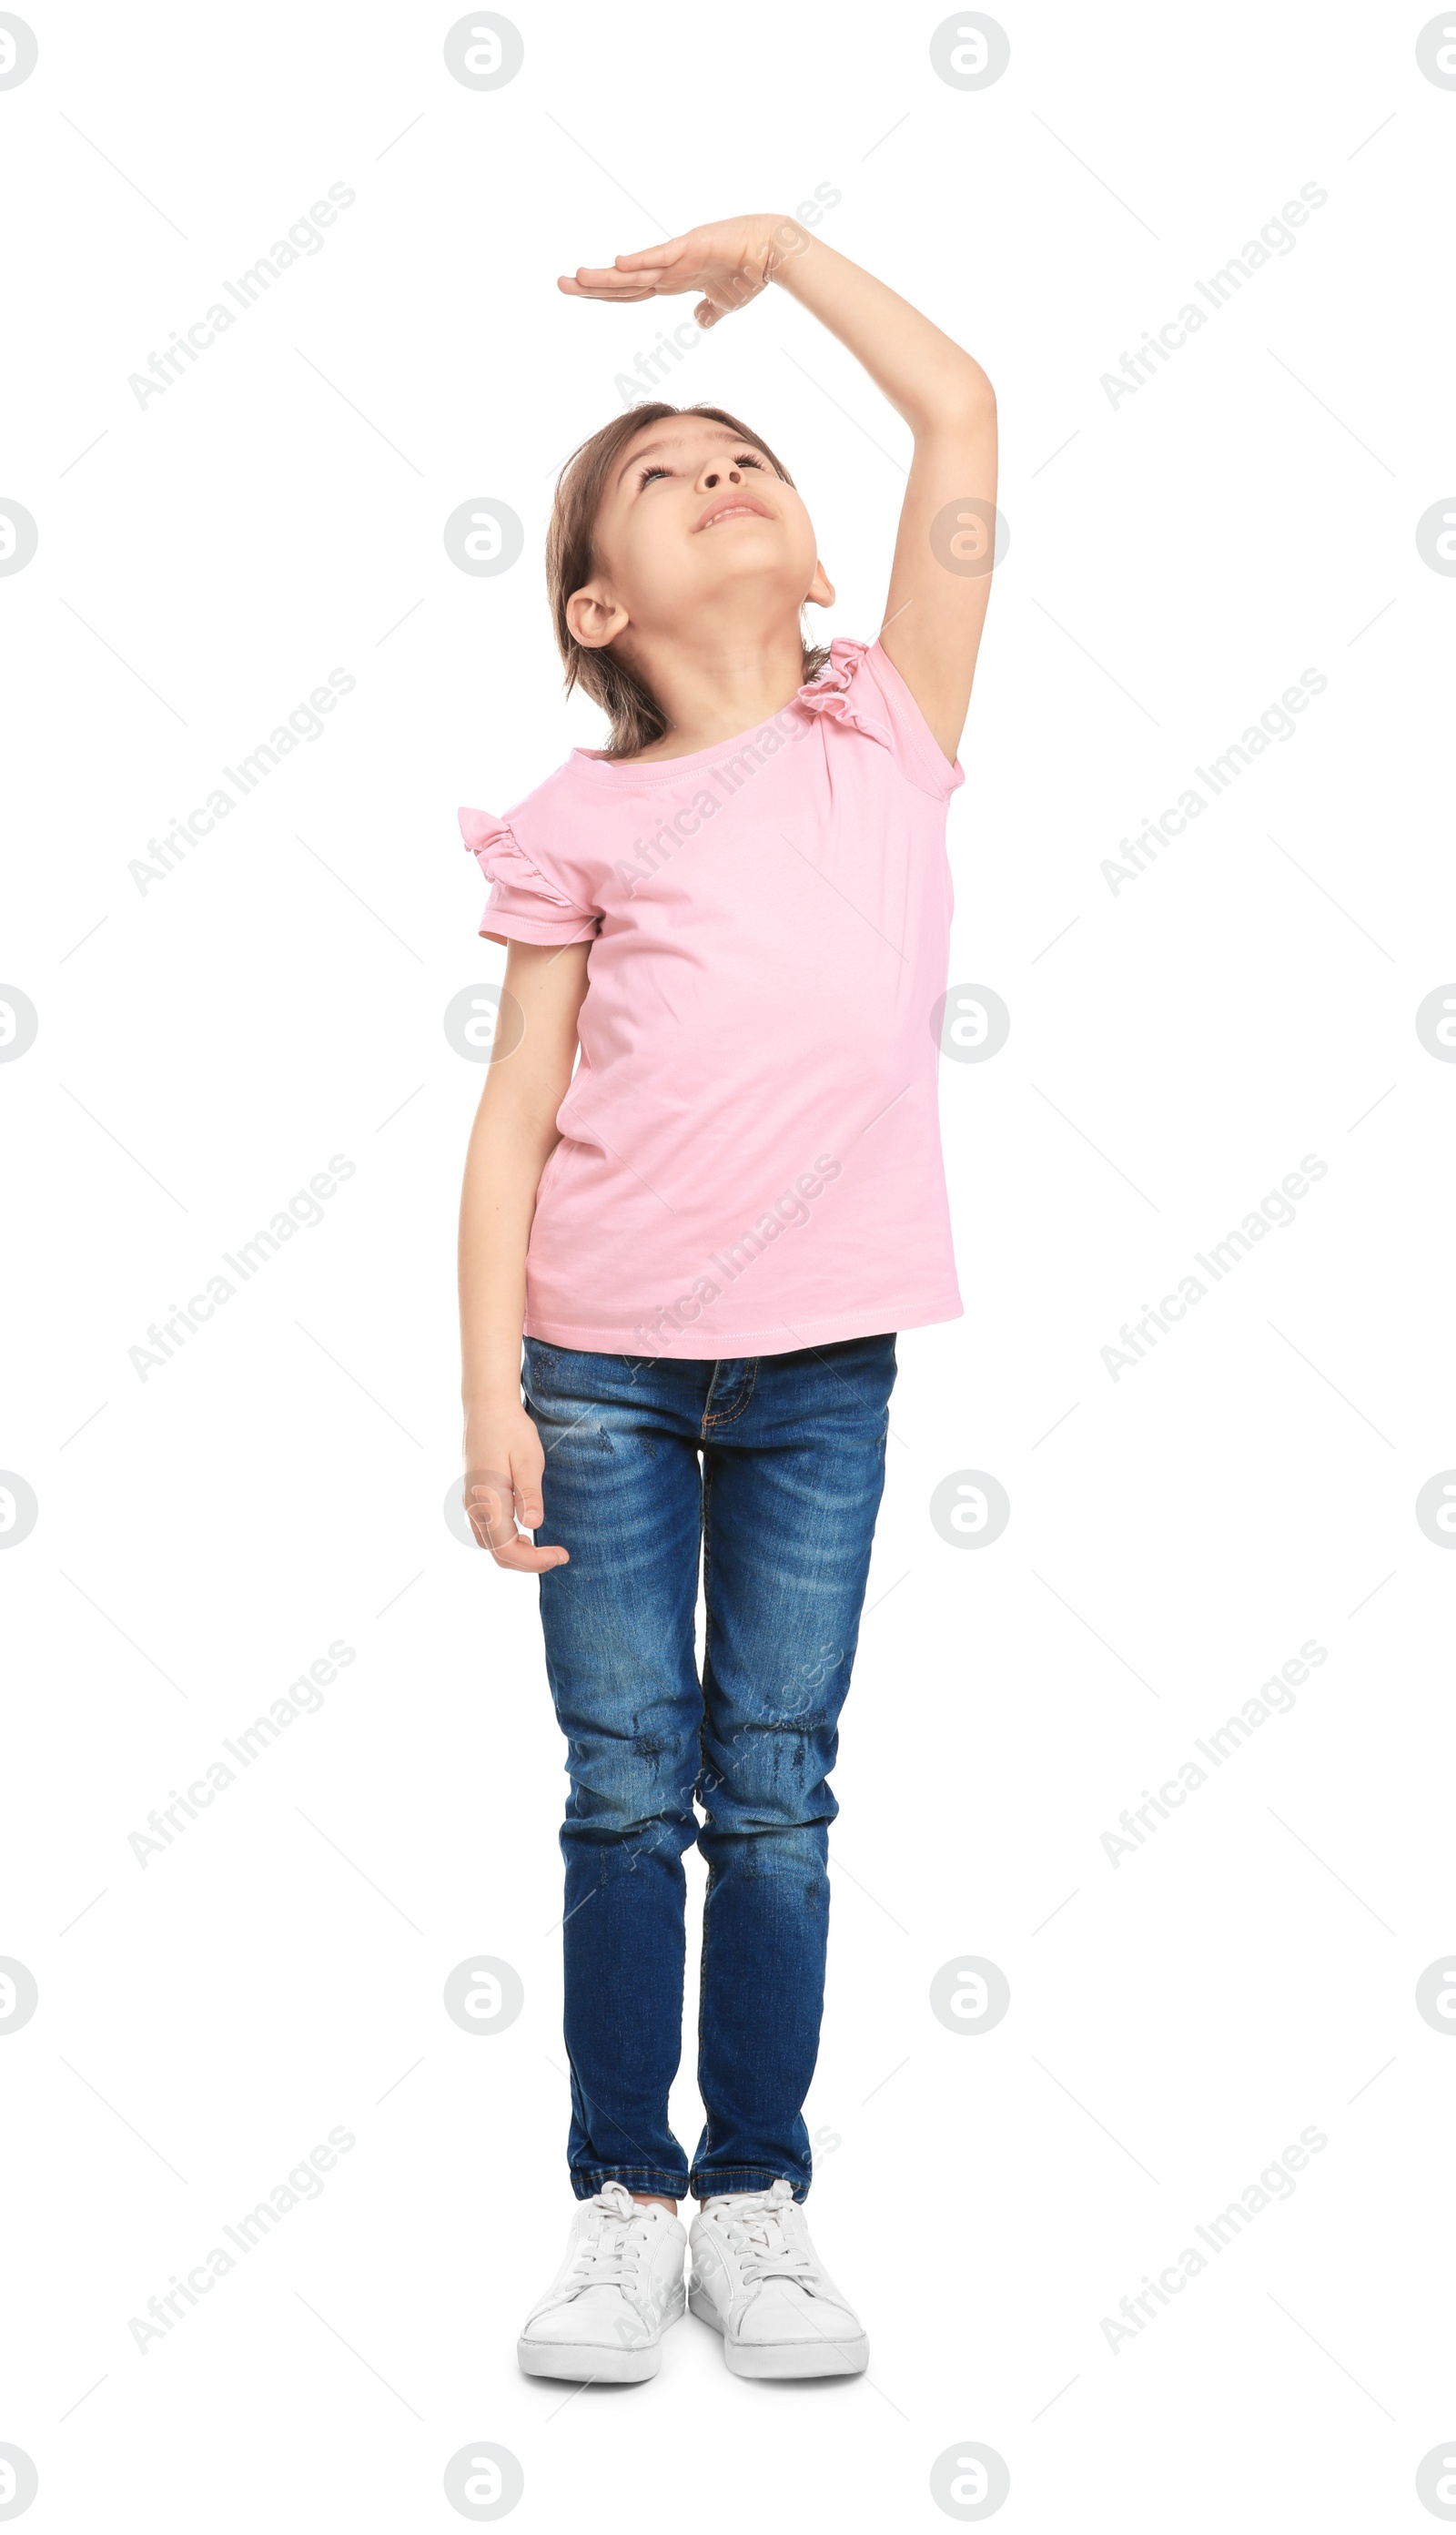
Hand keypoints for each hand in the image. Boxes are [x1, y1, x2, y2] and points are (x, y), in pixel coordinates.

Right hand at [461, 1401, 567, 1572]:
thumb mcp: (528, 1459)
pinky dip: (505, 1541)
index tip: (562, 1555)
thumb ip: (529, 1494)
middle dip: (528, 1562)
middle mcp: (475, 1507)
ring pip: (489, 1545)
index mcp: (489, 1501)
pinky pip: (486, 1531)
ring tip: (544, 1546)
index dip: (536, 1561)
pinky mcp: (473, 1496)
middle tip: (558, 1554)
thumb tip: (533, 1526)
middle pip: (498, 1554)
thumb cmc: (510, 1429)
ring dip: (516, 1553)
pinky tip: (523, 1530)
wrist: (486, 1406)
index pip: (508, 1550)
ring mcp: (470, 1502)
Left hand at [558, 213, 806, 329]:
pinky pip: (662, 256)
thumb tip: (699, 322)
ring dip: (606, 276)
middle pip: (624, 281)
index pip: (631, 291)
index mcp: (673, 281)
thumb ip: (709, 312)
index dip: (605, 294)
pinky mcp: (693, 247)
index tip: (580, 294)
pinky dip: (641, 260)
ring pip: (636, 271)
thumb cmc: (751, 273)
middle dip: (592, 285)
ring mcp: (679, 257)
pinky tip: (618, 262)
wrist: (773, 251)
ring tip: (576, 276)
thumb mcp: (725, 303)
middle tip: (559, 285)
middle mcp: (670, 269)